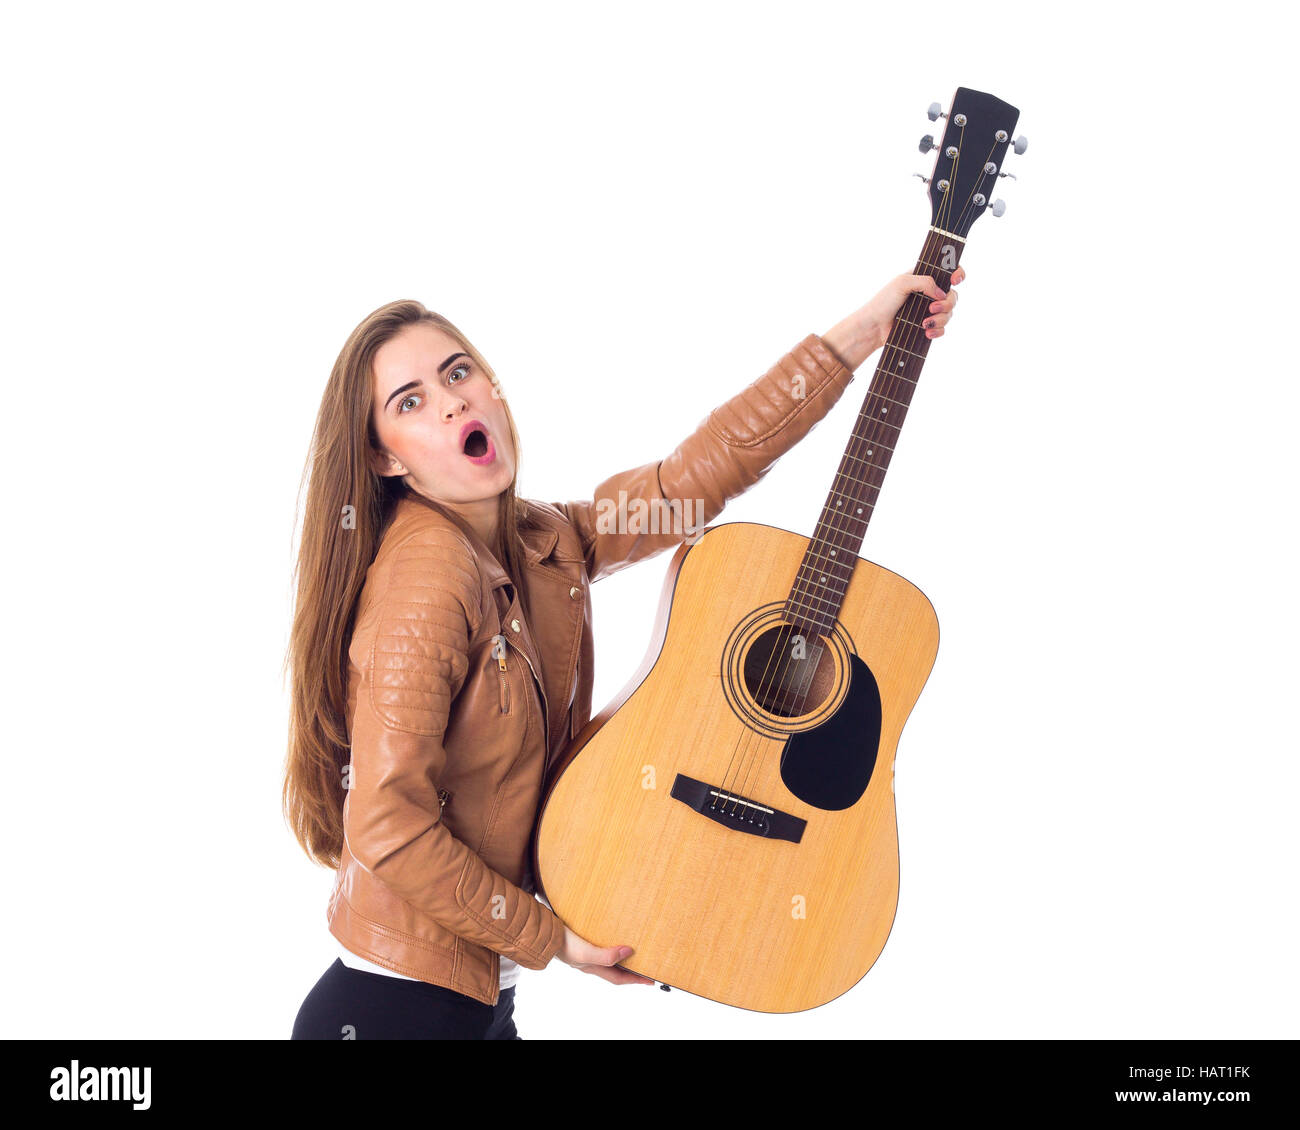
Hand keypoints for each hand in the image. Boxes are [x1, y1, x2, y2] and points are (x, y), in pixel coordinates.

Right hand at [557, 924, 655, 985]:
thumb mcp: (586, 953)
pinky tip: (610, 933)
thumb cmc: (562, 945)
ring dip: (620, 955)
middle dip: (630, 969)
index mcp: (592, 967)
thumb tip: (628, 952)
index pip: (619, 977)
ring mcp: (584, 950)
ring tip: (632, 949)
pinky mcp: (580, 938)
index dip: (635, 979)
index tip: (651, 980)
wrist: (542, 932)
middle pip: (614, 969)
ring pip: (607, 956)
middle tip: (646, 964)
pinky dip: (609, 942)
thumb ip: (606, 956)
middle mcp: (590, 961)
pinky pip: (599, 943)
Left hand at [822, 266, 966, 370]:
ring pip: (949, 313)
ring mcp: (928, 311)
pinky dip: (937, 330)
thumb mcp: (902, 283)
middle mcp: (929, 294)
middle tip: (931, 308)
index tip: (955, 281)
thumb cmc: (884, 301)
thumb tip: (941, 293)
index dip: (957, 274)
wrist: (874, 327)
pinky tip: (926, 332)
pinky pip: (942, 329)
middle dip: (946, 303)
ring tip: (924, 323)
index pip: (948, 272)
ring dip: (940, 318)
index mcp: (924, 279)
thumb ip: (925, 281)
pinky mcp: (926, 327)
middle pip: (953, 296)